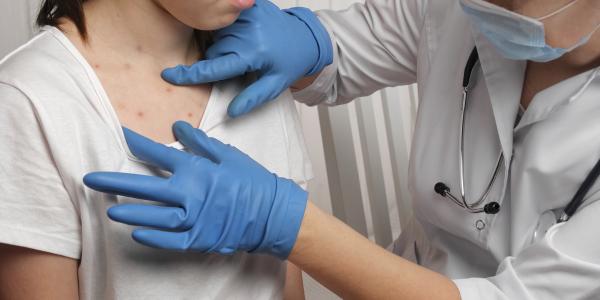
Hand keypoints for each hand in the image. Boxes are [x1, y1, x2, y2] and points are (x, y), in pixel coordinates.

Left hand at [83, 121, 307, 258]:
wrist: (272, 212)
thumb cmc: (251, 180)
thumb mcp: (227, 154)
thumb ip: (199, 141)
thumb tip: (176, 125)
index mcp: (196, 170)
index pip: (158, 154)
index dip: (136, 143)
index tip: (119, 134)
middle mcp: (190, 194)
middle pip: (145, 187)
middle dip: (115, 182)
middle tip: (90, 179)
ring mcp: (194, 219)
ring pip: (154, 217)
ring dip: (131, 213)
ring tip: (110, 210)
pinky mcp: (199, 238)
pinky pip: (170, 241)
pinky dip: (153, 238)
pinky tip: (136, 234)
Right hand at [161, 0, 332, 117]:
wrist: (306, 37)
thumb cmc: (289, 63)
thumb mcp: (274, 85)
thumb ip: (252, 98)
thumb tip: (231, 112)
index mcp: (253, 54)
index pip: (214, 67)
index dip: (190, 74)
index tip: (168, 76)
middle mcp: (249, 32)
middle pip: (214, 51)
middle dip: (218, 61)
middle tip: (240, 64)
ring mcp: (248, 15)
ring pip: (217, 35)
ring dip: (223, 45)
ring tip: (244, 49)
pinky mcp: (250, 5)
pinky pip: (225, 20)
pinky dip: (228, 30)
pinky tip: (242, 35)